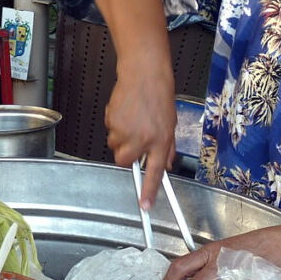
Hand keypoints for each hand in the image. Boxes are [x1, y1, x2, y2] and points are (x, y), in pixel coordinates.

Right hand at [105, 64, 176, 208]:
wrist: (144, 74)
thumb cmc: (158, 95)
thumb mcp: (170, 123)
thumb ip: (166, 147)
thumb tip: (165, 165)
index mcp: (160, 141)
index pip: (154, 173)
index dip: (148, 191)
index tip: (144, 205)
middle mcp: (142, 138)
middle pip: (125, 161)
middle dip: (126, 154)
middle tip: (133, 139)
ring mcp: (125, 130)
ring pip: (115, 145)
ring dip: (121, 136)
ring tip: (132, 119)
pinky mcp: (112, 121)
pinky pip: (110, 130)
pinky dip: (115, 123)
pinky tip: (125, 111)